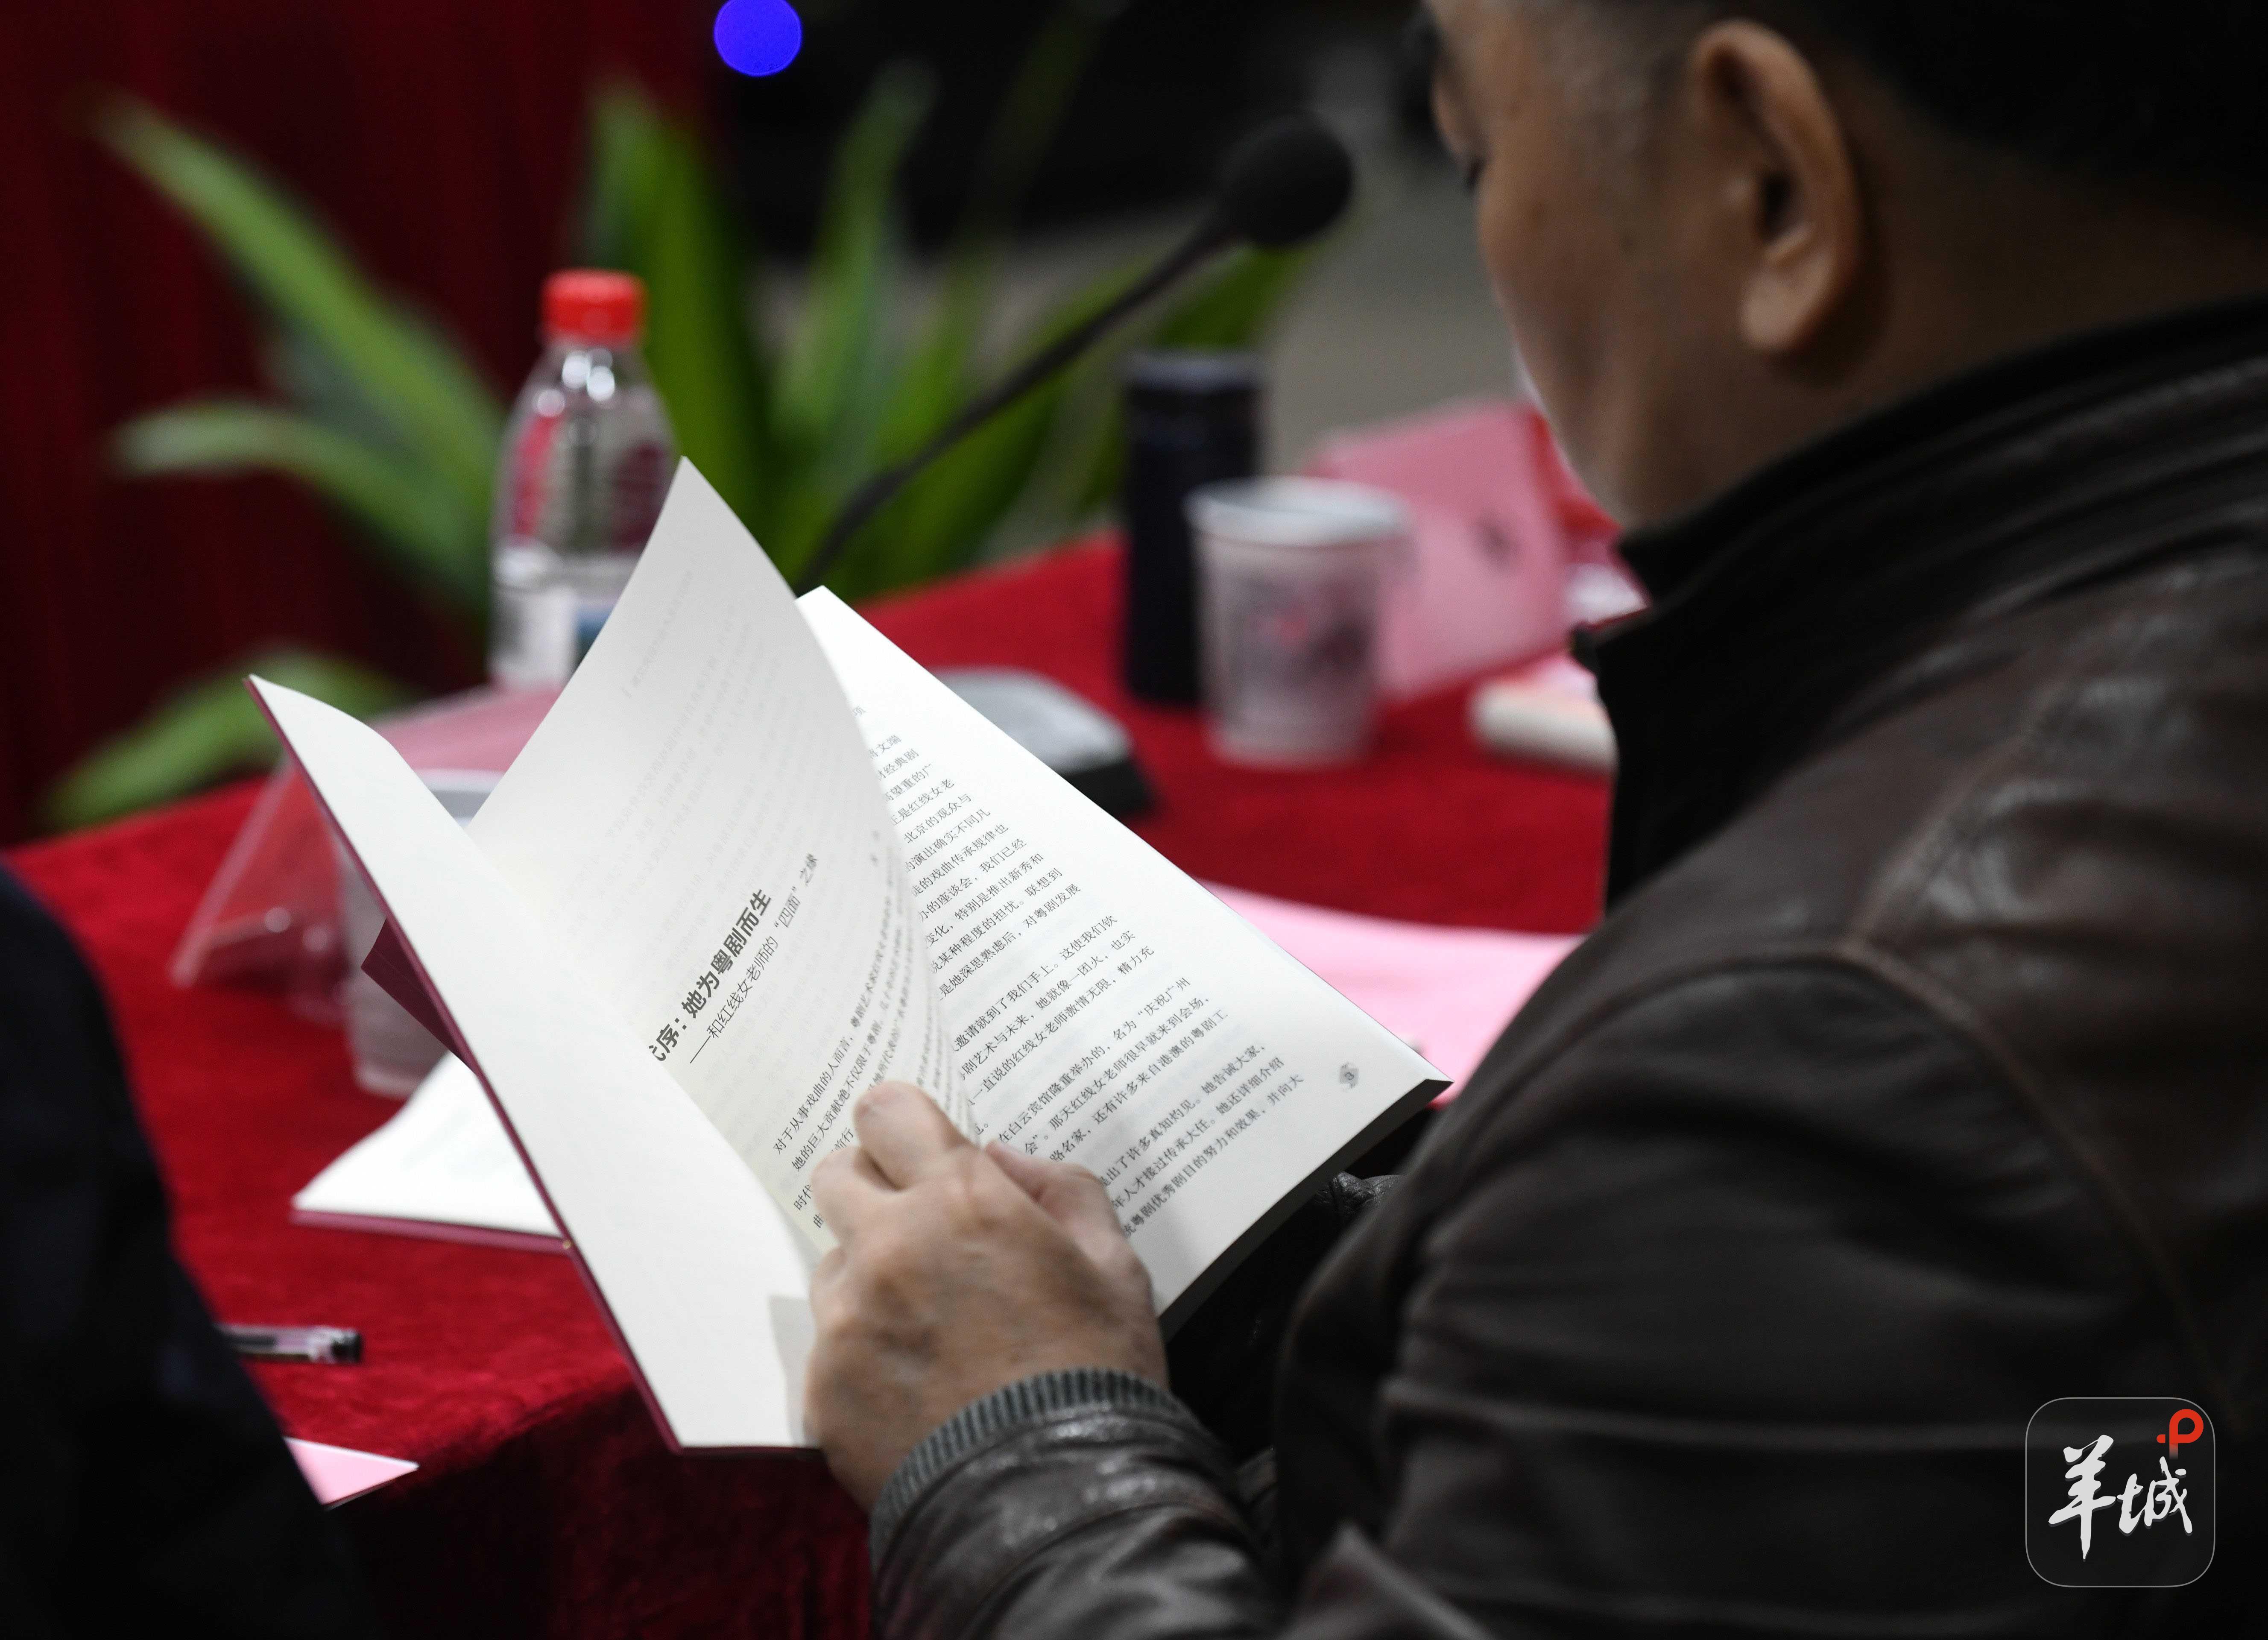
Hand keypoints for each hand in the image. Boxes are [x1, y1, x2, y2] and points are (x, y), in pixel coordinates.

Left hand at [805, 1081, 1166, 1507]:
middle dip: (876, 1189)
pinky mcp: (823, 1388)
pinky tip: (917, 1387)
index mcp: (962, 1201)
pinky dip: (863, 1353)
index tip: (922, 1153)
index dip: (905, 1127)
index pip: (886, 1110)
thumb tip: (1001, 1159)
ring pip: (833, 1261)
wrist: (1057, 1505)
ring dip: (870, 1275)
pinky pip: (828, 1343)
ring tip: (933, 1329)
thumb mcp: (1115, 1267)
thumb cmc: (1097, 1379)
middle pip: (837, 1173)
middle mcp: (890, 1247)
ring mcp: (847, 1319)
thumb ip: (1060, 1189)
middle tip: (922, 1231)